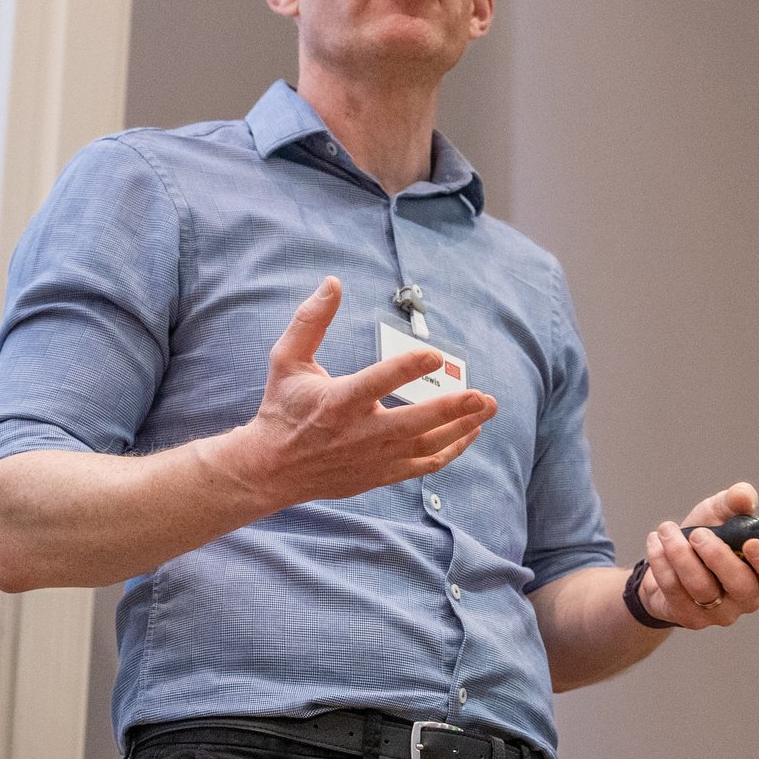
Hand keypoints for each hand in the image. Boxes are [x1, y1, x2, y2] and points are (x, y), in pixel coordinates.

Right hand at [211, 277, 495, 507]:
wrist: (271, 469)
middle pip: (413, 423)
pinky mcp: (380, 474)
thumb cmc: (282, 408)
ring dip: (460, 428)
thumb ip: (310, 322)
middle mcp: (358, 434)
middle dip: (450, 410)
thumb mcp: (286, 360)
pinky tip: (470, 432)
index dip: (407, 369)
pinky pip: (424, 466)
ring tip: (486, 408)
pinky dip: (451, 451)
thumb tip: (332, 283)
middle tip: (482, 396)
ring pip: (425, 446)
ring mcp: (373, 458)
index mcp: (337, 402)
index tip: (435, 355)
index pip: (376, 383)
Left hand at [639, 481, 758, 629]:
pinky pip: (675, 591)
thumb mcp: (720, 512)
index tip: (750, 544)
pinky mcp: (691, 618)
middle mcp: (747, 597)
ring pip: (702, 588)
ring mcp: (719, 613)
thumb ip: (735, 501)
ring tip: (665, 530)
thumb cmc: (704, 537)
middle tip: (697, 533)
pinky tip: (655, 542)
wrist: (667, 561)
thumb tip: (744, 497)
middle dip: (717, 556)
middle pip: (741, 586)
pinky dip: (661, 562)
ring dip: (680, 554)